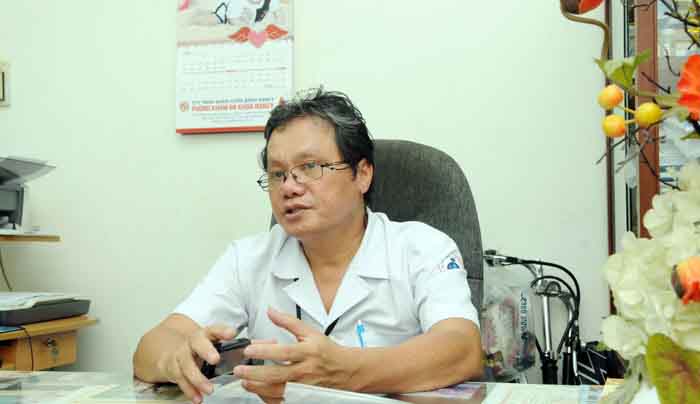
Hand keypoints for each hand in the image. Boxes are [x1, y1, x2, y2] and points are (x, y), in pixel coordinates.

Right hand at [158, 324, 235, 403]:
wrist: (172, 347)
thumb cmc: (198, 346)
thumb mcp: (211, 340)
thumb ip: (228, 344)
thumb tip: (249, 349)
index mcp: (205, 334)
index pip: (214, 329)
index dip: (222, 331)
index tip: (231, 333)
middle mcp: (191, 342)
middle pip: (197, 344)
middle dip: (206, 351)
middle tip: (215, 359)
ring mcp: (180, 355)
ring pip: (187, 366)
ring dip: (198, 379)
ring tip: (210, 389)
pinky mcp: (173, 368)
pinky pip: (181, 380)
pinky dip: (190, 390)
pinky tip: (198, 398)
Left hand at [234, 308, 355, 393]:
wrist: (345, 370)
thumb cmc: (326, 352)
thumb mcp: (310, 332)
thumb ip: (288, 322)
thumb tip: (271, 311)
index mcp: (308, 352)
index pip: (284, 352)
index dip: (265, 351)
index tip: (250, 348)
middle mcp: (305, 371)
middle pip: (277, 375)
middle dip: (255, 373)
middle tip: (240, 369)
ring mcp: (303, 388)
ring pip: (277, 391)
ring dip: (258, 387)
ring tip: (244, 381)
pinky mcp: (302, 397)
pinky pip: (281, 401)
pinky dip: (267, 397)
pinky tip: (258, 389)